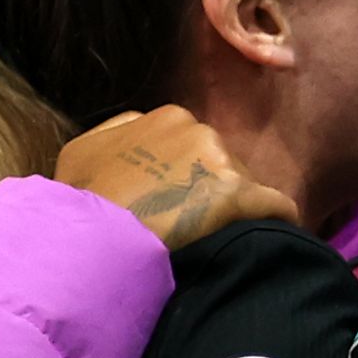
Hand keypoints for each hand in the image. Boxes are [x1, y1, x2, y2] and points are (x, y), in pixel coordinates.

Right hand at [55, 107, 295, 246]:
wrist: (94, 239)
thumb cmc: (83, 203)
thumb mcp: (80, 156)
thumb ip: (115, 136)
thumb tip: (135, 136)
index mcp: (165, 118)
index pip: (191, 145)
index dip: (185, 176)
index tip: (176, 202)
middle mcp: (197, 130)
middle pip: (220, 163)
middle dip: (210, 191)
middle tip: (195, 226)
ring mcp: (220, 161)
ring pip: (244, 185)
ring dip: (235, 210)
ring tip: (219, 238)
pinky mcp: (241, 195)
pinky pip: (276, 204)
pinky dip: (276, 219)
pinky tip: (273, 236)